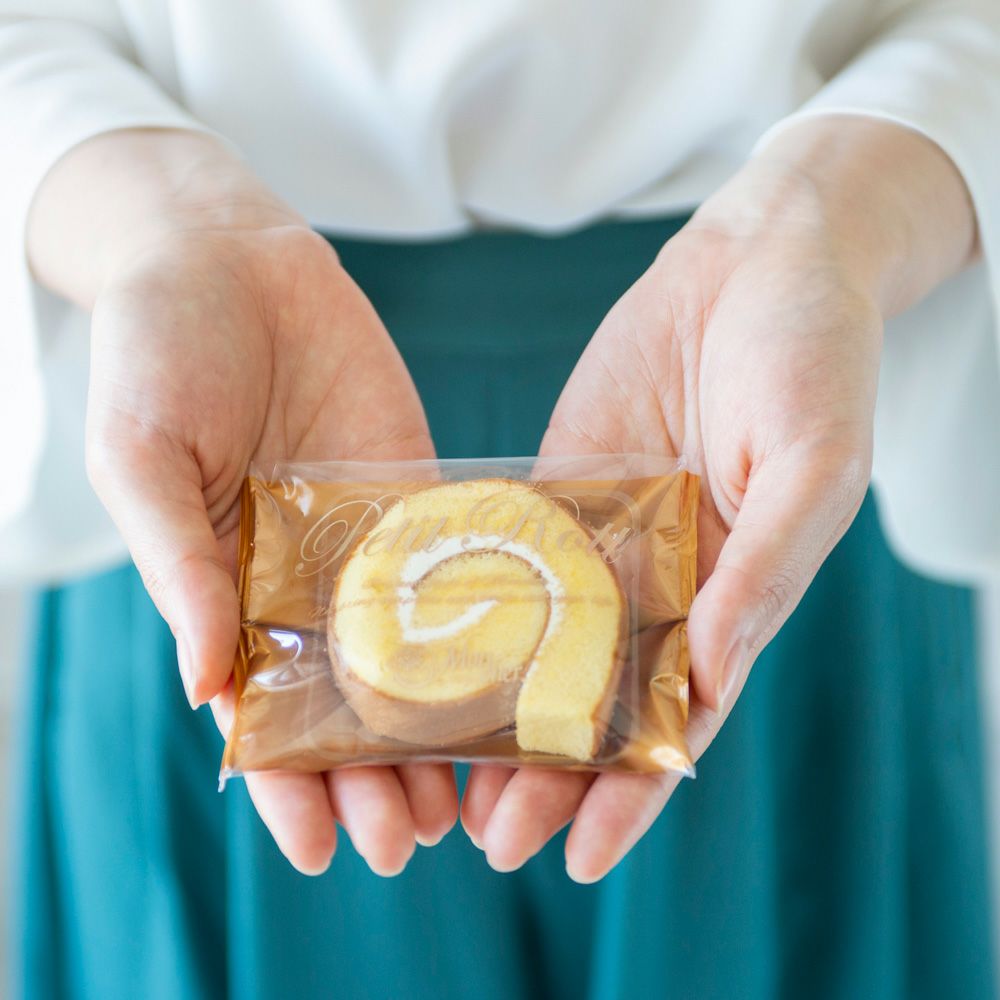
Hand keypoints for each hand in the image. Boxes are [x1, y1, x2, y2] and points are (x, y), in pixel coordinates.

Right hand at [28, 132, 460, 876]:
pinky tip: (516, 679)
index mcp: (226, 589)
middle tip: (408, 843)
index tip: (313, 849)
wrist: (226, 254)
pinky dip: (482, 629)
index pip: (256, 712)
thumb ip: (179, 565)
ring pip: (409, 657)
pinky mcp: (418, 492)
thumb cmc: (157, 352)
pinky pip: (454, 567)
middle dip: (370, 777)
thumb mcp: (143, 458)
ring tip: (465, 799)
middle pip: (341, 704)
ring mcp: (366, 542)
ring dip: (433, 730)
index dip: (282, 783)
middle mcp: (301, 581)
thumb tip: (207, 685)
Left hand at [461, 117, 976, 881]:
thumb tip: (711, 676)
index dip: (635, 792)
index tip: (582, 858)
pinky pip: (510, 548)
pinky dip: (471, 602)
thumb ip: (764, 572)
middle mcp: (662, 580)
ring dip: (499, 708)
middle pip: (597, 697)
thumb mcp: (813, 468)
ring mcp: (605, 533)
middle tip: (489, 839)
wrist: (762, 261)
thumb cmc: (814, 358)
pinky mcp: (559, 480)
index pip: (677, 718)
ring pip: (542, 640)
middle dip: (548, 772)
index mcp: (730, 595)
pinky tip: (424, 648)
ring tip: (445, 774)